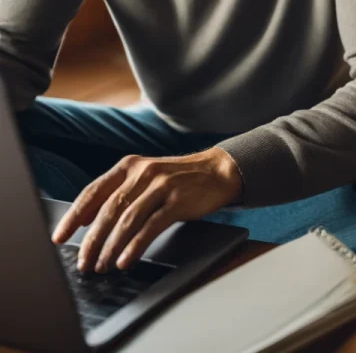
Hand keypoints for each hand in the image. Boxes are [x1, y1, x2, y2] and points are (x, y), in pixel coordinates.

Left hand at [51, 147, 242, 272]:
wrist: (218, 171)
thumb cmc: (179, 179)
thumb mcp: (147, 178)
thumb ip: (120, 193)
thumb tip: (87, 220)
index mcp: (129, 166)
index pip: (93, 191)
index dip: (74, 216)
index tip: (59, 237)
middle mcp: (143, 172)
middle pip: (108, 209)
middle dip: (91, 240)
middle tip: (83, 263)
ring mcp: (161, 185)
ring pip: (127, 220)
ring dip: (111, 247)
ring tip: (102, 266)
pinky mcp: (178, 200)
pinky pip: (150, 226)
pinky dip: (134, 246)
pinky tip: (125, 259)